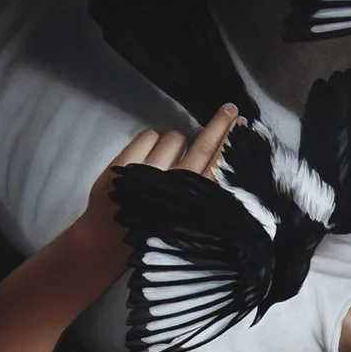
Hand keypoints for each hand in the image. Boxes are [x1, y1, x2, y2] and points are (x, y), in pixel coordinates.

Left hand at [77, 104, 241, 247]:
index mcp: (193, 202)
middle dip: (220, 125)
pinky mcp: (127, 164)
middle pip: (204, 147)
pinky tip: (146, 159)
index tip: (241, 124)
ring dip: (173, 144)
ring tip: (164, 162)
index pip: (219, 165)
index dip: (231, 142)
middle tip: (230, 109)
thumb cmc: (149, 231)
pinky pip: (149, 135)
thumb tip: (217, 159)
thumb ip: (202, 194)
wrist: (108, 242)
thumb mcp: (185, 221)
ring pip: (175, 138)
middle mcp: (175, 187)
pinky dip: (150, 142)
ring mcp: (151, 173)